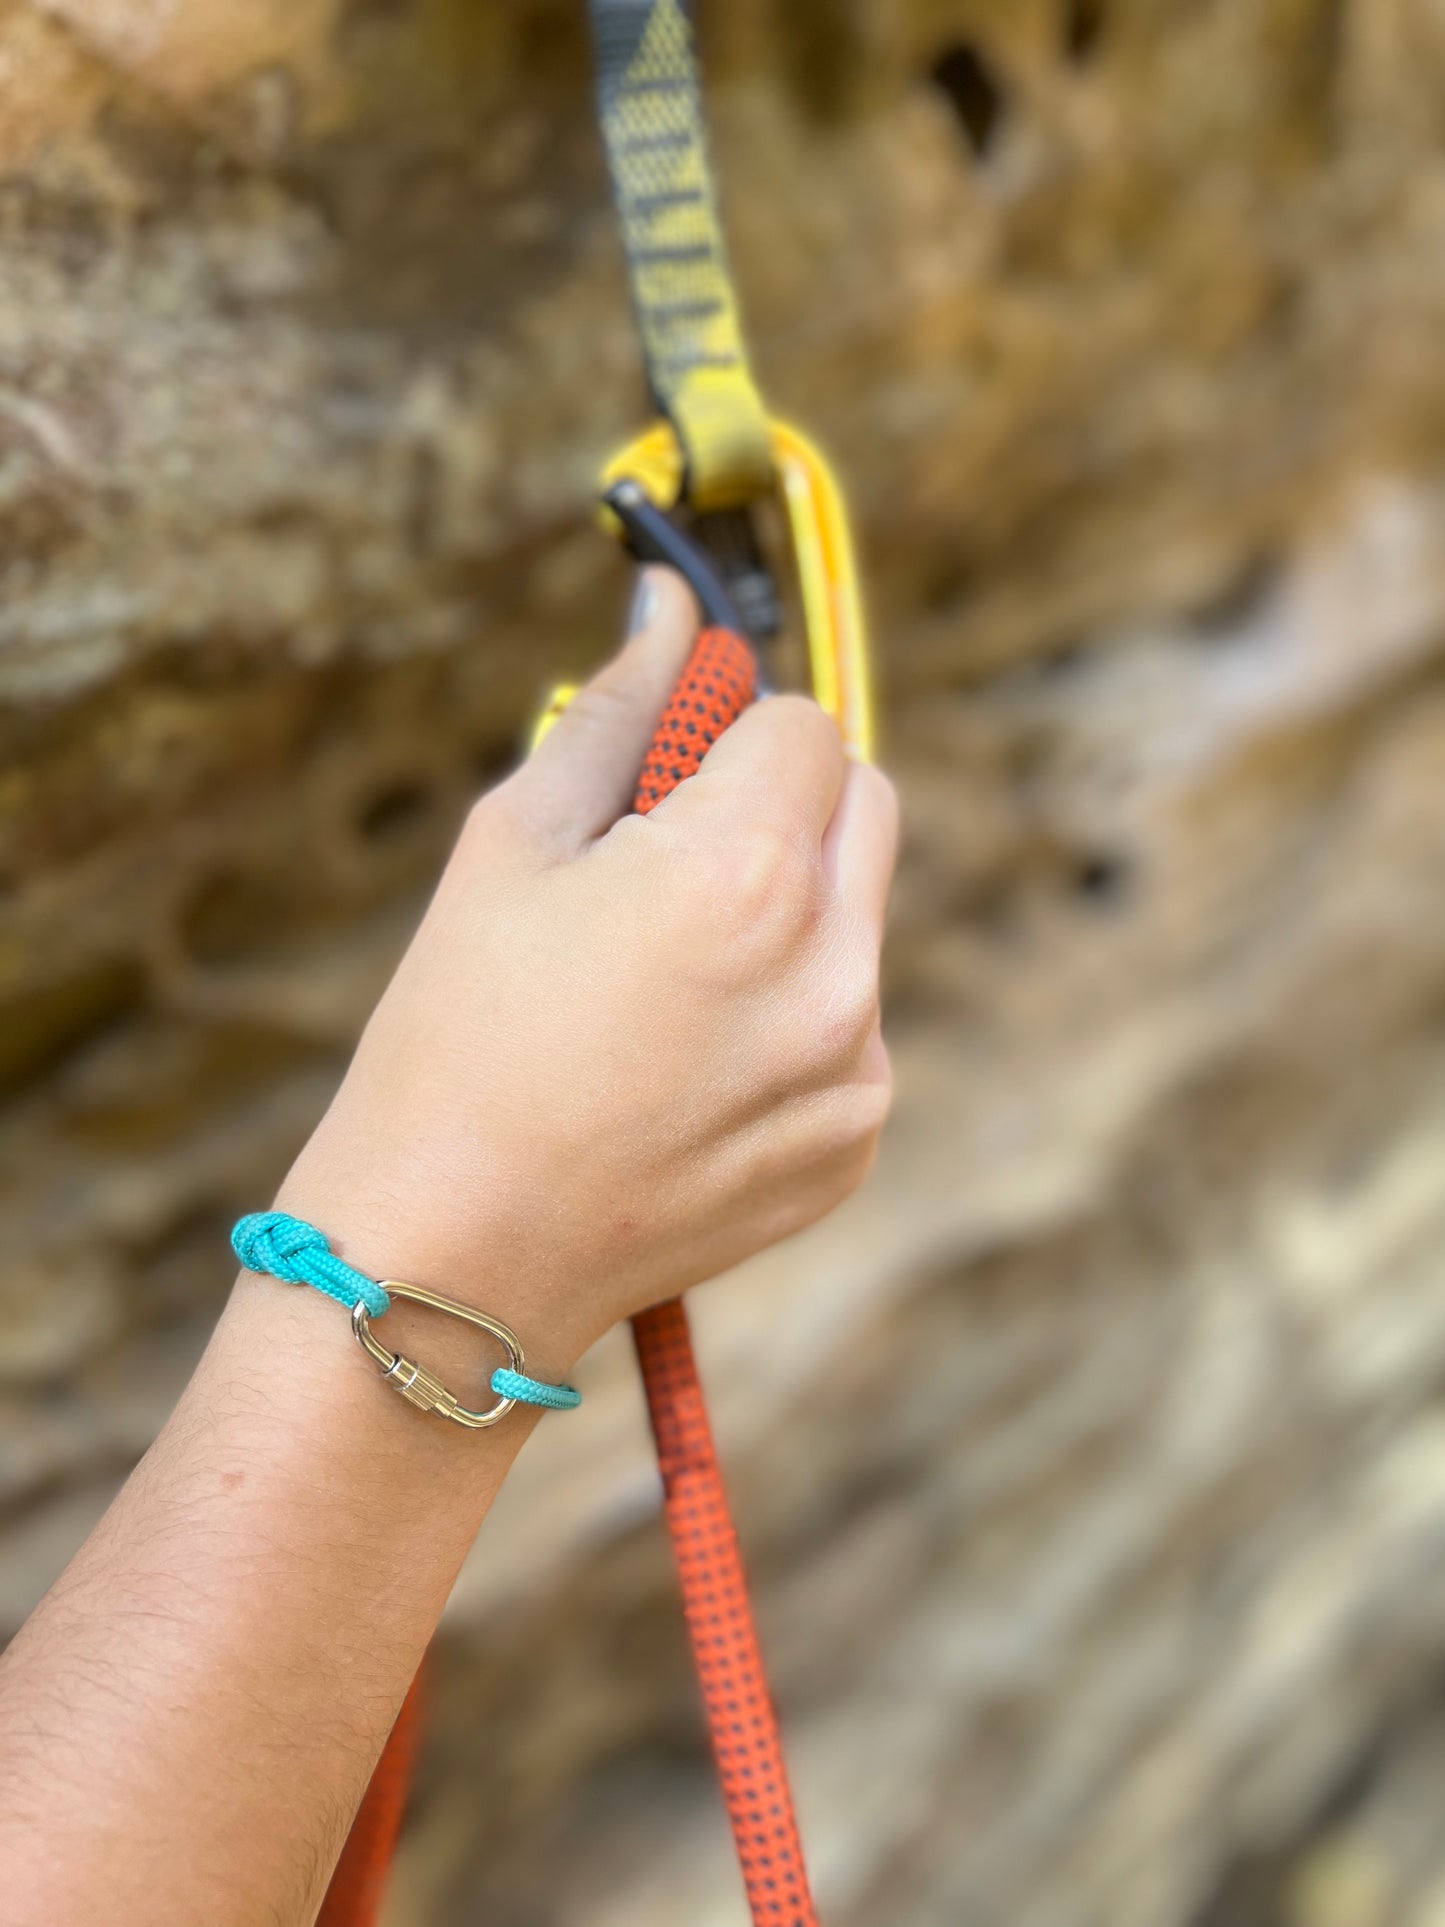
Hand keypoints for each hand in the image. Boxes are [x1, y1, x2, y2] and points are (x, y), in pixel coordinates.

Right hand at [277, 571, 897, 1366]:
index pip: (807, 724)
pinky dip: (792, 1017)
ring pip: (858, 918)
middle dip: (784, 803)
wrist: (451, 1256)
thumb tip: (672, 607)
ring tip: (663, 988)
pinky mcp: (852, 1140)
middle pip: (864, 804)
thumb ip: (618, 712)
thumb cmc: (454, 1040)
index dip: (735, 733)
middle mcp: (829, 966)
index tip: (670, 778)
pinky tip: (684, 1070)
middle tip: (671, 862)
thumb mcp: (513, 845)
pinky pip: (850, 1026)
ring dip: (789, 912)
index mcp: (742, 872)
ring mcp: (854, 1065)